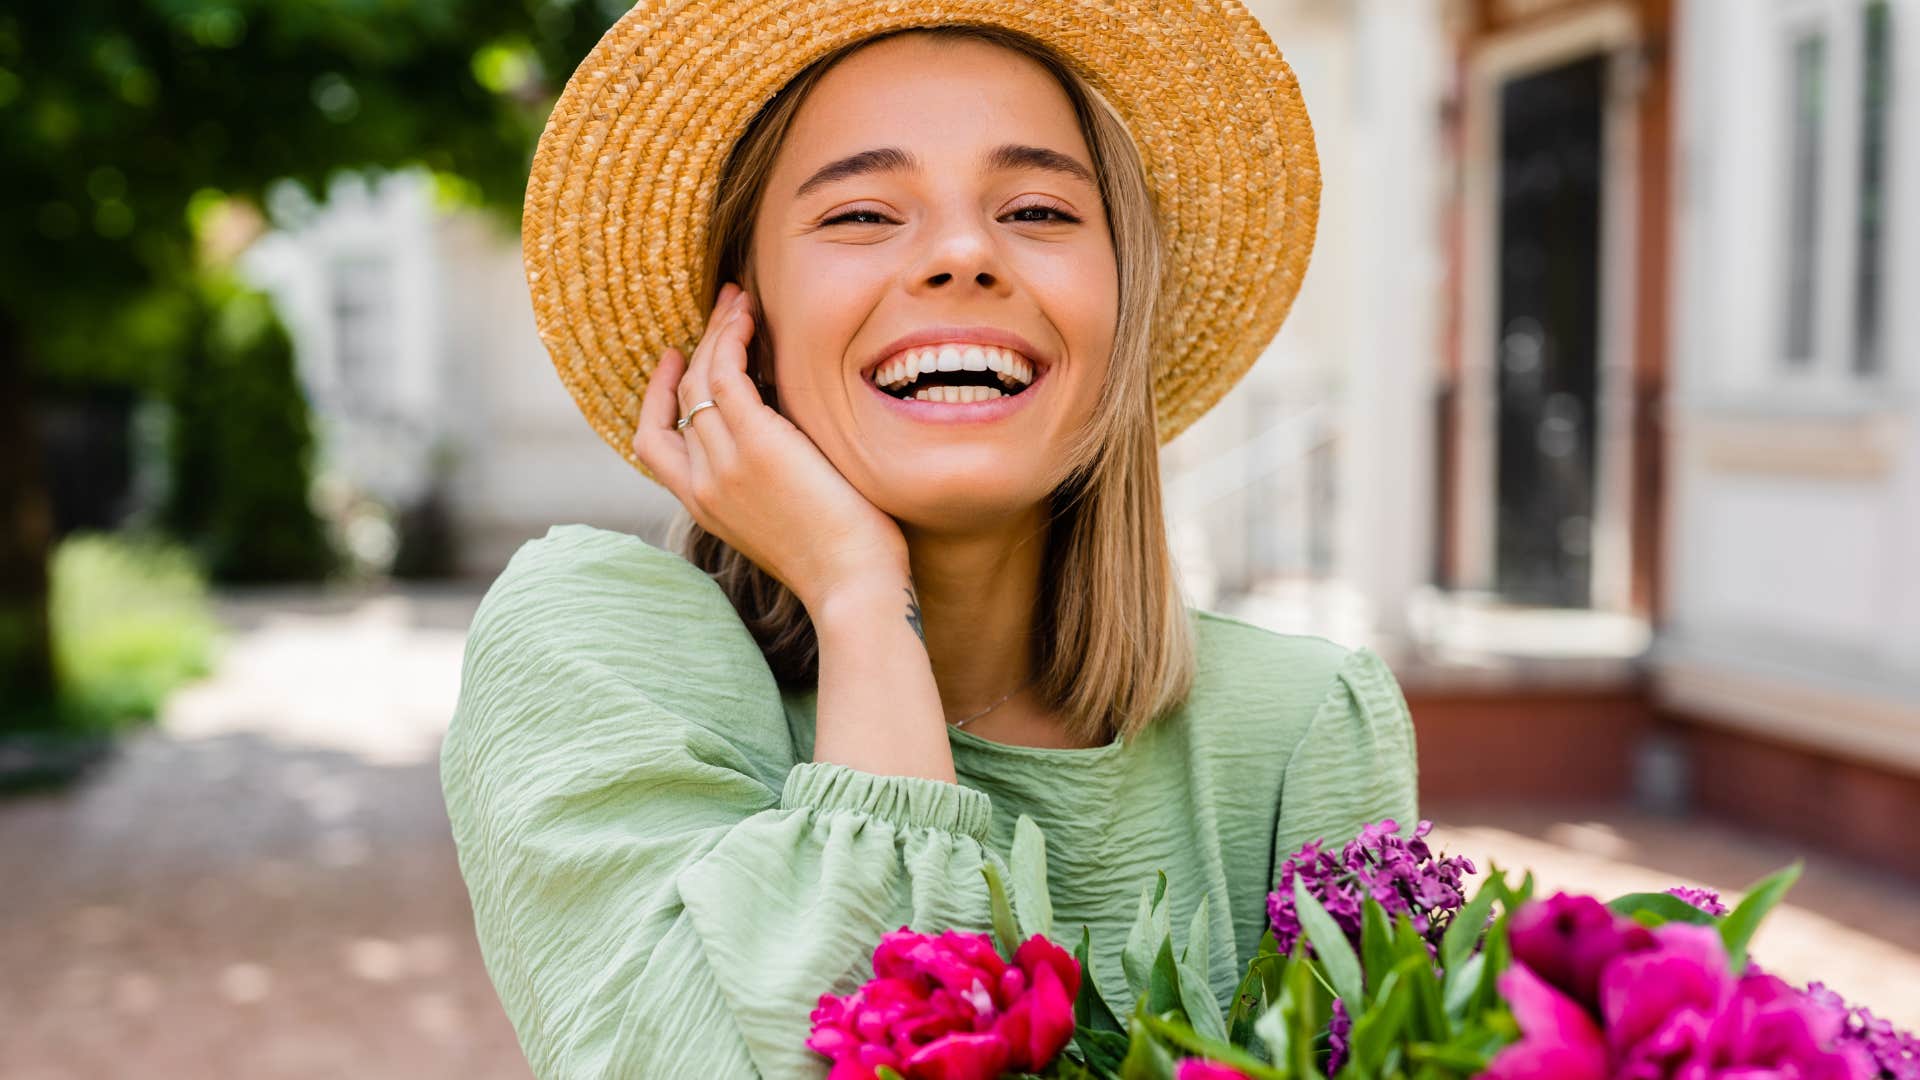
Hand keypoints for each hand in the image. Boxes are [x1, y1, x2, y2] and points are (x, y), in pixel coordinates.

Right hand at [634, 282, 909, 611]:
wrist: (853, 586)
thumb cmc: (841, 561)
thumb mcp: (787, 521)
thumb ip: (769, 483)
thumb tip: (788, 443)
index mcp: (703, 506)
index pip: (653, 442)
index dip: (657, 395)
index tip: (676, 359)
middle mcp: (702, 483)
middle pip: (680, 399)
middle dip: (699, 345)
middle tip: (726, 308)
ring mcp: (724, 462)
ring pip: (701, 378)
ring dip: (719, 331)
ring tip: (741, 300)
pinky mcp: (756, 443)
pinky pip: (728, 374)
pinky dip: (734, 339)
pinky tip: (751, 318)